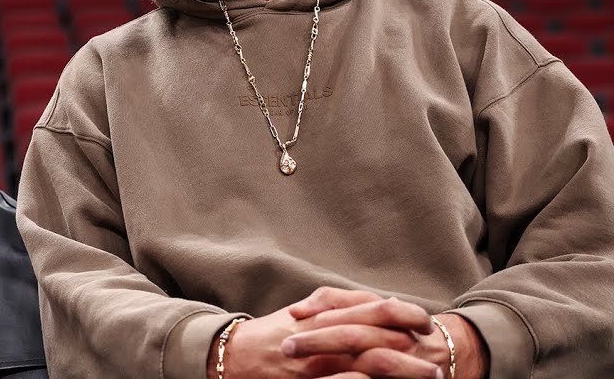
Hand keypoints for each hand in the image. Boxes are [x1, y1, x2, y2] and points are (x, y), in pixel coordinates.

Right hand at [214, 287, 444, 378]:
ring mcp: (319, 362)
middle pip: (379, 335)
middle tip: (437, 355)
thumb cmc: (269, 335)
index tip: (425, 323)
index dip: (405, 314)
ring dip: (404, 369)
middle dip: (413, 346)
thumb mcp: (302, 312)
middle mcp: (325, 336)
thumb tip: (376, 300)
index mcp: (325, 315)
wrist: (233, 358)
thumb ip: (336, 303)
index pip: (374, 309)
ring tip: (431, 376)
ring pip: (371, 361)